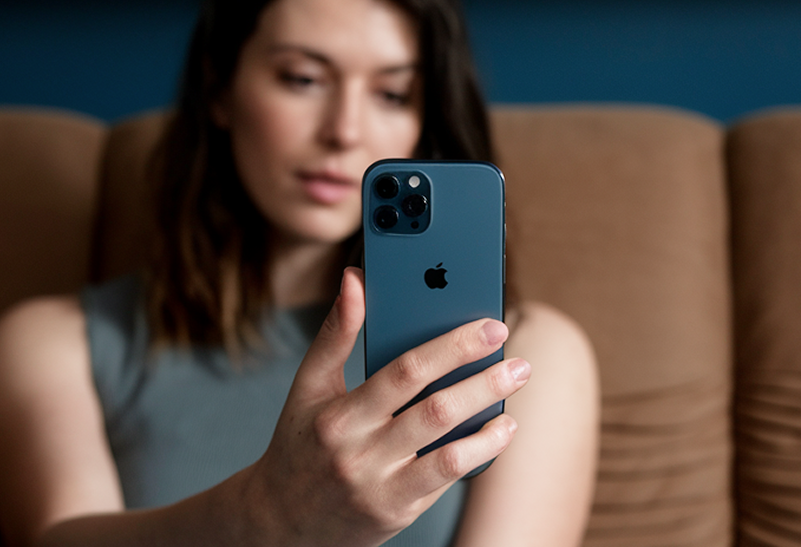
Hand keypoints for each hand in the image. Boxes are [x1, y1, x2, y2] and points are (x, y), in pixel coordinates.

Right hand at [242, 267, 529, 546]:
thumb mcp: (308, 388)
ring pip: (449, 455)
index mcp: (338, 415)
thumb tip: (355, 279)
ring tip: (512, 403)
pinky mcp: (396, 513)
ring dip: (490, 426)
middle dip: (484, 383)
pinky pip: (445, 481)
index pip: (404, 373)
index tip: (491, 327)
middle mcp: (359, 453)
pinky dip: (478, 454)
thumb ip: (335, 334)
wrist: (282, 521)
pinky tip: (497, 432)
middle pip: (435, 412)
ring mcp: (380, 488)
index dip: (452, 347)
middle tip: (519, 364)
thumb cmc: (301, 443)